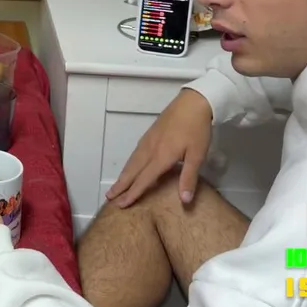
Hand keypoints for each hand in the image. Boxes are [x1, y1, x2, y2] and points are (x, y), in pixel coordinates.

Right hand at [106, 89, 212, 207]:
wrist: (193, 102)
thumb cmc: (197, 130)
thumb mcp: (198, 156)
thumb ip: (188, 178)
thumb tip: (184, 201)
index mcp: (161, 157)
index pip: (144, 180)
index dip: (132, 193)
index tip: (121, 204)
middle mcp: (150, 150)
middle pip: (132, 171)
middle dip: (121, 185)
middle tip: (109, 197)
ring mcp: (148, 140)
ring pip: (132, 161)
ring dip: (123, 175)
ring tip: (116, 185)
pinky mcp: (150, 134)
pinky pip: (135, 153)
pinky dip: (129, 164)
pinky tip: (131, 165)